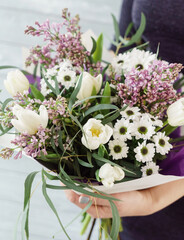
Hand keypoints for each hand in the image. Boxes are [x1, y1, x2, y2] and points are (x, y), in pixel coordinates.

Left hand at [64, 179, 183, 217]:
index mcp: (94, 209)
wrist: (143, 201)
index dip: (67, 186)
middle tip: (64, 168)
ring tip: (70, 168)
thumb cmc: (130, 201)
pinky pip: (89, 186)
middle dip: (69, 182)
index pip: (74, 198)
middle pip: (75, 193)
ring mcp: (97, 198)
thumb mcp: (114, 200)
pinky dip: (84, 179)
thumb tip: (78, 196)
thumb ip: (97, 198)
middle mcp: (93, 205)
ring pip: (81, 188)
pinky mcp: (101, 193)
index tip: (61, 175)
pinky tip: (82, 172)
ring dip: (75, 179)